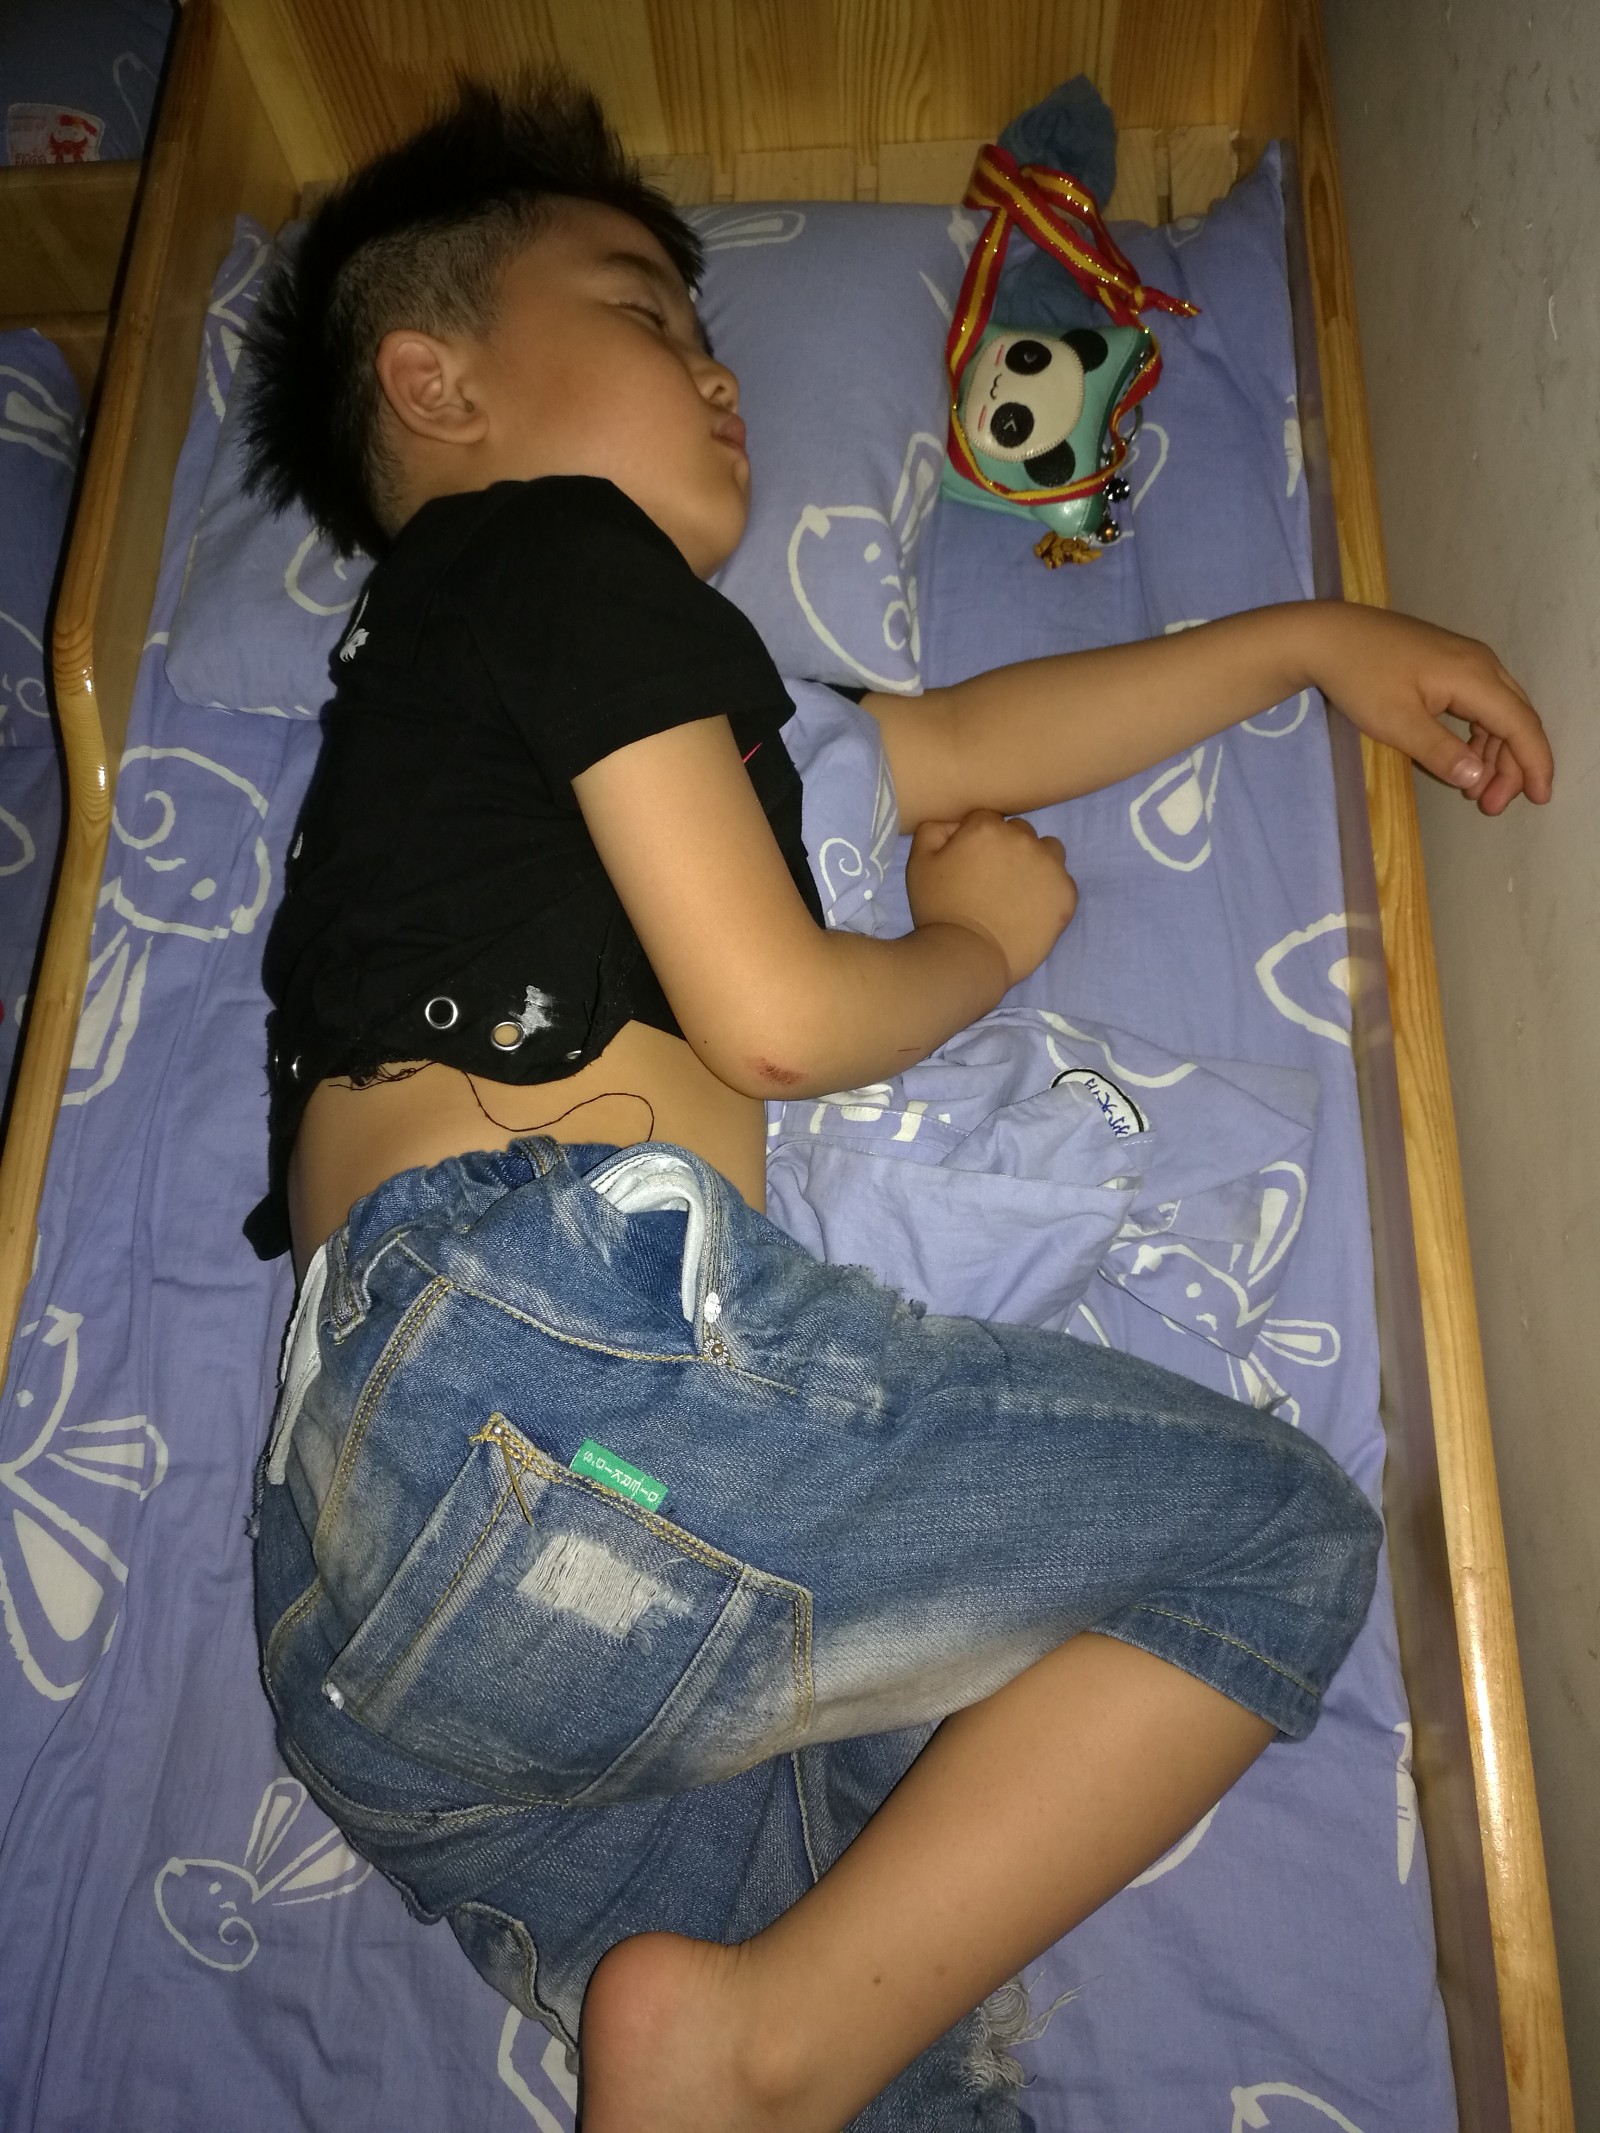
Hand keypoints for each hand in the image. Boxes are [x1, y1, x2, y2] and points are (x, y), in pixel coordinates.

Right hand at [906, 809, 1077, 986]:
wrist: (969, 956)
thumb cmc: (939, 910)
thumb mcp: (919, 863)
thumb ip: (934, 830)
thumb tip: (956, 823)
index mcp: (988, 828)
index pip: (987, 819)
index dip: (976, 840)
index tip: (971, 864)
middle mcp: (1024, 839)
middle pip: (1019, 832)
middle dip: (1007, 849)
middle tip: (993, 881)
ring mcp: (1050, 866)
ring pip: (1048, 850)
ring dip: (1036, 862)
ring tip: (1018, 891)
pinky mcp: (1066, 893)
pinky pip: (1062, 880)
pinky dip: (1050, 890)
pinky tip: (1032, 908)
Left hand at [1306, 605, 1552, 815]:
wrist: (1326, 636)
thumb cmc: (1359, 678)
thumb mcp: (1397, 723)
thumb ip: (1441, 752)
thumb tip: (1478, 777)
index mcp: (1474, 676)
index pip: (1520, 724)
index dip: (1534, 763)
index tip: (1539, 798)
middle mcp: (1480, 663)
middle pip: (1515, 718)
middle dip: (1512, 766)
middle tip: (1491, 806)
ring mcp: (1465, 660)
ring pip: (1498, 712)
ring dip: (1494, 753)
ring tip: (1476, 793)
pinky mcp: (1447, 663)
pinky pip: (1479, 703)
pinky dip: (1478, 735)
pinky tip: (1463, 760)